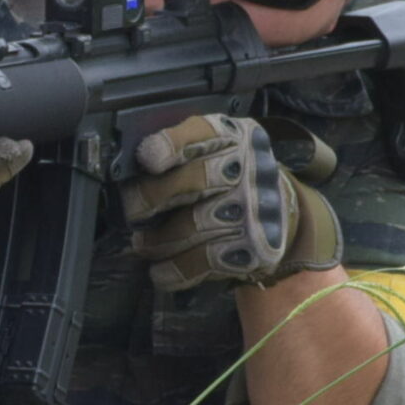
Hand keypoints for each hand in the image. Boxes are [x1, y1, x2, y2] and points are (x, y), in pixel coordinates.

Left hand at [121, 115, 341, 291]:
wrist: (281, 210)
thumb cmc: (227, 176)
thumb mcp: (211, 150)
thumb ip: (176, 152)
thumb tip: (123, 170)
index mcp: (232, 136)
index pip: (202, 132)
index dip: (173, 143)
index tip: (148, 157)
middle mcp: (248, 167)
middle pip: (196, 179)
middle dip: (153, 196)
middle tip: (132, 211)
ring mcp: (254, 208)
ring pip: (195, 225)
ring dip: (159, 240)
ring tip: (142, 244)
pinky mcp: (256, 245)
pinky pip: (206, 259)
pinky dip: (176, 269)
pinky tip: (160, 272)